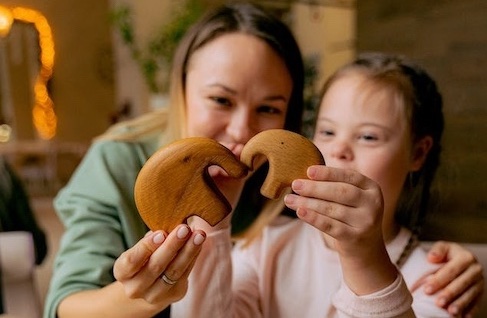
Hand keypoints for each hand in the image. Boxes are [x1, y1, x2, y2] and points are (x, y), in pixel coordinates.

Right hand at [114, 225, 205, 308]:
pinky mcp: (174, 295)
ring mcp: (154, 295)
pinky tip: (199, 243)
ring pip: (174, 272)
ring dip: (188, 252)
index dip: (146, 247)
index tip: (161, 233)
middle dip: (172, 245)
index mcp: (122, 272)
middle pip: (156, 266)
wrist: (147, 286)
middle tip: (184, 228)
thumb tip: (171, 224)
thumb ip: (153, 238)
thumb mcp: (141, 248)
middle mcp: (135, 288)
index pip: (132, 260)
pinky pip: (185, 274)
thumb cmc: (144, 258)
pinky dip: (193, 257)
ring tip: (198, 235)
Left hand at [284, 165, 396, 294]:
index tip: (308, 171)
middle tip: (295, 185)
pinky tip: (300, 212)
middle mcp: (373, 203)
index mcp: (371, 188)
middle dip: (315, 188)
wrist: (365, 249)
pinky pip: (330, 226)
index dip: (328, 173)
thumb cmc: (350, 216)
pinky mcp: (355, 237)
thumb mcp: (350, 199)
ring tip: (290, 199)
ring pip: (332, 209)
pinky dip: (313, 218)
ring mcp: (366, 221)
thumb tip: (304, 177)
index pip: (349, 176)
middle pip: (341, 192)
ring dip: (308, 203)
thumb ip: (334, 186)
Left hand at [424, 241, 483, 316]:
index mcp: (466, 257)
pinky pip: (477, 302)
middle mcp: (475, 269)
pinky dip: (471, 310)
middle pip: (461, 283)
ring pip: (470, 294)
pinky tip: (463, 317)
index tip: (427, 289)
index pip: (451, 270)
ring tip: (450, 312)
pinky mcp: (482, 292)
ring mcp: (480, 282)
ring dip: (460, 304)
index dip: (439, 280)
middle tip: (438, 303)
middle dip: (449, 294)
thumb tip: (431, 258)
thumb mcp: (443, 247)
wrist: (463, 260)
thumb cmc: (449, 254)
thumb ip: (437, 250)